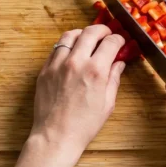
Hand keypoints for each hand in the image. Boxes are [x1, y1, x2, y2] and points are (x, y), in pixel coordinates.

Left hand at [6, 25, 125, 166]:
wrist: (56, 136)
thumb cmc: (84, 125)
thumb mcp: (107, 103)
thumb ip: (114, 79)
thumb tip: (119, 64)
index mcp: (96, 71)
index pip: (110, 42)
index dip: (118, 39)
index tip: (120, 41)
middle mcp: (76, 62)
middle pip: (90, 32)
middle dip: (102, 30)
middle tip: (106, 34)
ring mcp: (58, 64)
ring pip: (70, 35)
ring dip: (82, 34)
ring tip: (87, 39)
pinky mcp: (45, 70)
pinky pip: (56, 48)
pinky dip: (66, 45)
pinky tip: (71, 52)